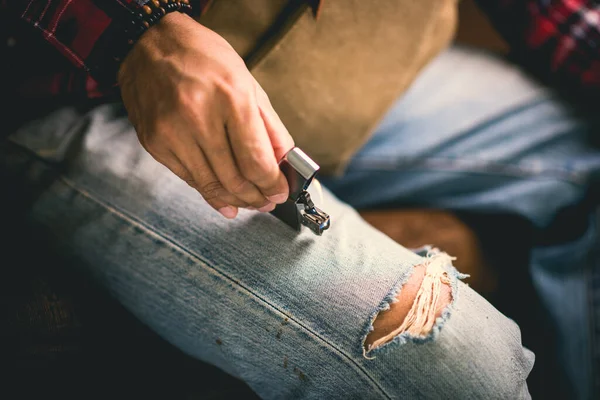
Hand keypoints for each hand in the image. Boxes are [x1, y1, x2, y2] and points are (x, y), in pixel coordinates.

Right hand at [118, 12, 293, 218]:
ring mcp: (172, 132)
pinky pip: (189, 179)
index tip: (281, 192)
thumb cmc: (203, 58)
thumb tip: (285, 163)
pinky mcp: (155, 143)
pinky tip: (224, 199)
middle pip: (235, 179)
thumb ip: (269, 126)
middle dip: (257, 197)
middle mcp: (199, 117)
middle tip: (268, 201)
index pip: (256, 160)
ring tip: (250, 202)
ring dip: (236, 200)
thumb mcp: (247, 82)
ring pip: (211, 185)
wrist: (149, 43)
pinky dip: (210, 193)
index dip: (273, 185)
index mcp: (230, 97)